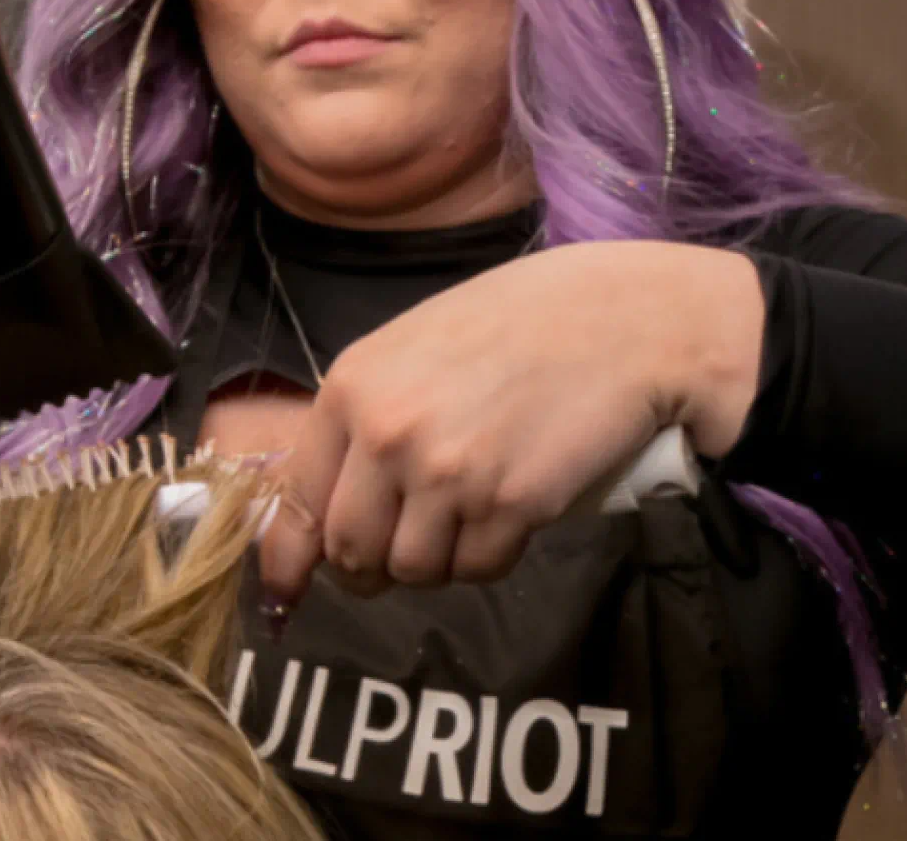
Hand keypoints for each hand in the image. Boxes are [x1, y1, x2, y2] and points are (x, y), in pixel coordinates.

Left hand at [258, 240, 763, 604]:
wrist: (619, 319)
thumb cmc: (516, 322)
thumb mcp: (413, 349)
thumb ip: (366, 416)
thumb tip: (328, 498)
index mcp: (352, 389)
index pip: (297, 501)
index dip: (288, 557)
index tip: (287, 588)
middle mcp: (387, 435)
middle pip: (350, 551)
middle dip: (367, 567)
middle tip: (396, 554)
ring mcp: (447, 474)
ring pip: (412, 570)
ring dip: (435, 560)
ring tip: (465, 514)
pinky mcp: (509, 505)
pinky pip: (477, 569)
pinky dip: (488, 557)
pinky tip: (508, 513)